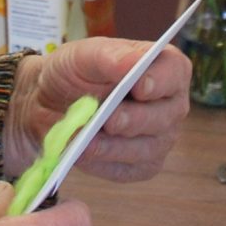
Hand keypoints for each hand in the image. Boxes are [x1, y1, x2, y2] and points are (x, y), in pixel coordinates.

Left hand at [4, 37, 189, 181]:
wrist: (50, 104)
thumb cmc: (74, 73)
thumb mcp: (83, 55)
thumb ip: (110, 55)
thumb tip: (135, 62)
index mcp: (164, 67)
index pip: (175, 72)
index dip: (160, 81)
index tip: (139, 87)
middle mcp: (170, 104)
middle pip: (165, 116)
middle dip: (133, 120)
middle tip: (108, 120)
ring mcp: (159, 138)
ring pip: (147, 149)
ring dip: (113, 147)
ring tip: (83, 142)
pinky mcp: (142, 165)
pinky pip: (128, 170)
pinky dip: (103, 164)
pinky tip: (82, 154)